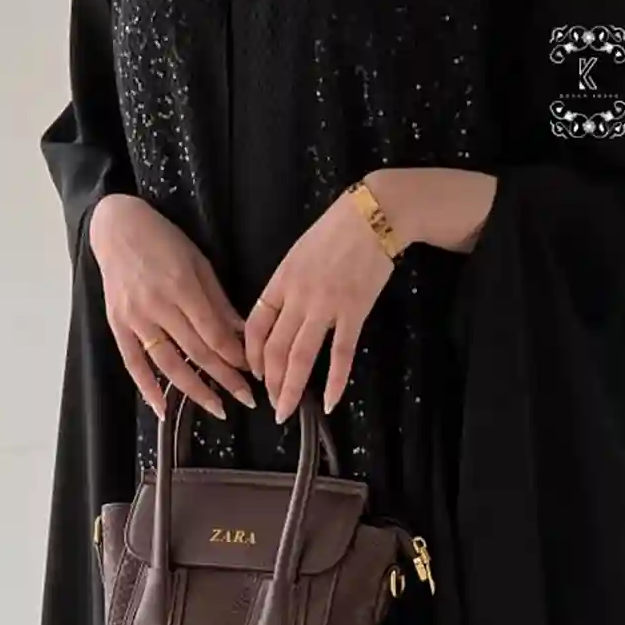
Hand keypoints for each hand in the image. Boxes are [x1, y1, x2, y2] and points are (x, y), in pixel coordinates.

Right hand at [89, 194, 253, 419]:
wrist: (115, 227)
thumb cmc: (162, 240)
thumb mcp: (198, 262)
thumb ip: (218, 300)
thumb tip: (241, 333)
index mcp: (182, 286)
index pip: (213, 333)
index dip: (234, 356)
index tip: (253, 372)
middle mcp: (157, 306)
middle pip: (196, 351)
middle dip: (224, 378)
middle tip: (247, 399)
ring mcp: (135, 318)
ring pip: (168, 363)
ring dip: (194, 390)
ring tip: (217, 409)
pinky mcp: (117, 325)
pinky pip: (133, 363)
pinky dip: (147, 389)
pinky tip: (163, 410)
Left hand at [243, 167, 498, 424]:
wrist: (373, 214)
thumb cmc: (336, 230)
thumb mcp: (299, 253)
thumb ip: (288, 285)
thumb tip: (281, 315)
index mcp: (280, 281)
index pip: (254, 325)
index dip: (250, 355)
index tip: (255, 373)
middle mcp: (297, 297)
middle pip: (274, 348)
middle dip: (270, 382)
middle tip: (270, 406)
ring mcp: (325, 306)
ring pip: (301, 356)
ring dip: (291, 388)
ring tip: (286, 411)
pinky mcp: (354, 312)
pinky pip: (341, 354)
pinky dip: (335, 381)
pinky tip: (329, 402)